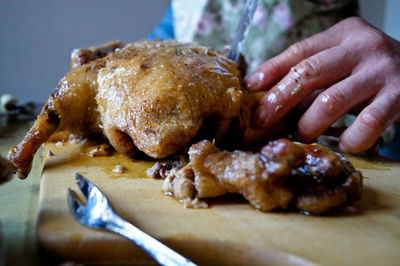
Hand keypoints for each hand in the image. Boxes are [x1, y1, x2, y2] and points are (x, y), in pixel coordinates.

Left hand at [246, 17, 399, 152]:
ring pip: (331, 100)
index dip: (270, 71)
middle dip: (280, 100)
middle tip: (262, 120)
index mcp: (342, 35)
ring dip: (309, 124)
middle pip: (308, 73)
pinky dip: (350, 139)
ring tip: (301, 135)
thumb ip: (310, 70)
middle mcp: (361, 48)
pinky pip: (367, 123)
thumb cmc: (369, 68)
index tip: (250, 88)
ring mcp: (380, 71)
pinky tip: (343, 144)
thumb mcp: (340, 58)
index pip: (298, 52)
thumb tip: (265, 93)